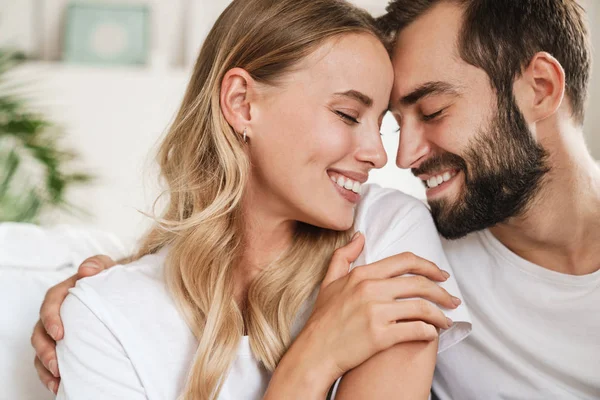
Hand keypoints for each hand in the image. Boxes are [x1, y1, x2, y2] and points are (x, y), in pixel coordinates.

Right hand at [31, 255, 115, 393]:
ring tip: (57, 378)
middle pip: (40, 333)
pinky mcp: (64, 347)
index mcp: (64, 294)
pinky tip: (59, 386)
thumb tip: (87, 270)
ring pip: (42, 350)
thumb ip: (98, 264)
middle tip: (57, 364)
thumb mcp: (108, 268)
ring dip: (46, 366)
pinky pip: (51, 362)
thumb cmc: (110, 280)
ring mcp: (58, 332)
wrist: (121, 292)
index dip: (51, 319)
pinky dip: (51, 376)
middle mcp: (56, 314)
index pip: (50, 304)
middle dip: (45, 350)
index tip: (60, 334)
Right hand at [286, 232, 459, 387]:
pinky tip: (432, 334)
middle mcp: (370, 290)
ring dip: (440, 314)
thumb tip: (359, 236)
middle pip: (419, 283)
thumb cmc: (322, 319)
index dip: (429, 266)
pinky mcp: (381, 336)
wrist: (314, 352)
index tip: (441, 275)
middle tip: (452, 299)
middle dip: (442, 291)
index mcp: (362, 275)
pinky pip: (416, 329)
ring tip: (446, 321)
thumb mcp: (329, 282)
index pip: (405, 261)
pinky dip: (430, 331)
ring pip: (422, 307)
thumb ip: (344, 256)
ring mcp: (376, 312)